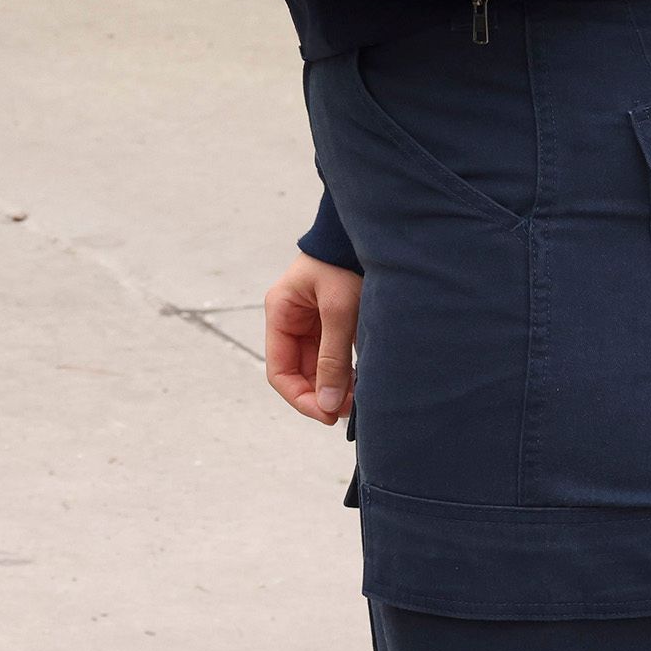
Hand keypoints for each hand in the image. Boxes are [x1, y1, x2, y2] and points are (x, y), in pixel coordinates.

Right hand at [263, 249, 360, 425]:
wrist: (370, 234)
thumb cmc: (346, 262)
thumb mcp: (339, 310)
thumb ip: (332, 358)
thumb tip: (327, 405)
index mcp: (281, 313)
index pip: (280, 371)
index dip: (300, 398)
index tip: (327, 416)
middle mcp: (293, 320)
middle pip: (300, 373)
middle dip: (322, 394)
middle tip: (351, 409)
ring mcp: (313, 322)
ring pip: (319, 367)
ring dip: (336, 386)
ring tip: (361, 397)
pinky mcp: (335, 322)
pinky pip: (335, 356)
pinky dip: (347, 372)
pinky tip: (364, 381)